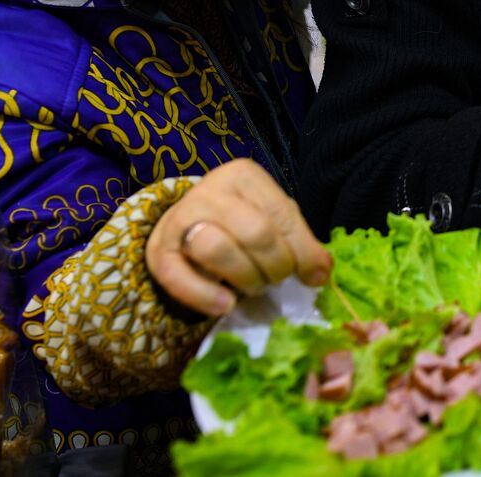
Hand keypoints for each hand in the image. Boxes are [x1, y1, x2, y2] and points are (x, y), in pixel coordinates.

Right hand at [146, 160, 330, 317]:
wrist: (186, 225)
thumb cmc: (240, 221)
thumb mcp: (273, 220)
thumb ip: (299, 242)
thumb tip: (322, 272)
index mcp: (243, 176)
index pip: (282, 214)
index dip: (303, 251)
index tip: (315, 277)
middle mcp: (210, 190)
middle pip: (254, 233)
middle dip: (275, 266)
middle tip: (277, 280)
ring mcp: (180, 218)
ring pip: (217, 249)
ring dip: (245, 278)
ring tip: (253, 287)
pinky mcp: (158, 250)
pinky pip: (178, 277)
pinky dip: (205, 297)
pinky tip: (225, 305)